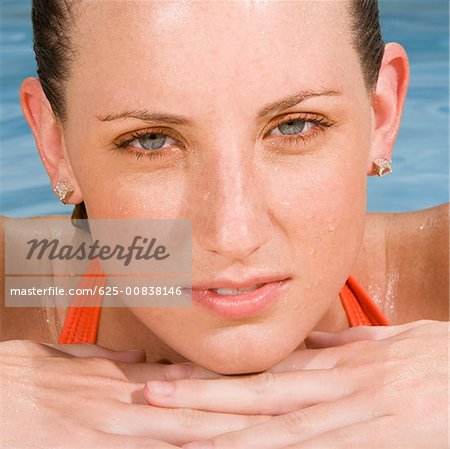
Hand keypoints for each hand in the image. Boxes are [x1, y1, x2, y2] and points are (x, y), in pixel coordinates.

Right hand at [0, 339, 266, 446]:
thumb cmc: (24, 379)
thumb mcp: (74, 364)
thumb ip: (110, 364)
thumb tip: (143, 367)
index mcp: (129, 382)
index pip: (193, 382)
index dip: (230, 385)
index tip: (268, 384)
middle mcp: (134, 402)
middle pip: (203, 405)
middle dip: (246, 409)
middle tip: (291, 406)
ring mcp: (122, 427)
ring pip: (189, 430)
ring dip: (230, 432)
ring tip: (275, 431)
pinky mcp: (102, 446)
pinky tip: (217, 448)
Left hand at [141, 320, 447, 447]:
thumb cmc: (444, 358)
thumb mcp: (390, 343)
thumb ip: (347, 347)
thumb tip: (313, 344)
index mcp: (340, 364)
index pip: (266, 369)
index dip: (218, 375)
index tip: (176, 376)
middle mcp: (340, 384)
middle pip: (259, 392)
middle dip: (203, 396)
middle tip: (152, 395)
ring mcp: (360, 411)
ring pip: (281, 423)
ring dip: (226, 429)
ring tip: (174, 429)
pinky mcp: (386, 435)